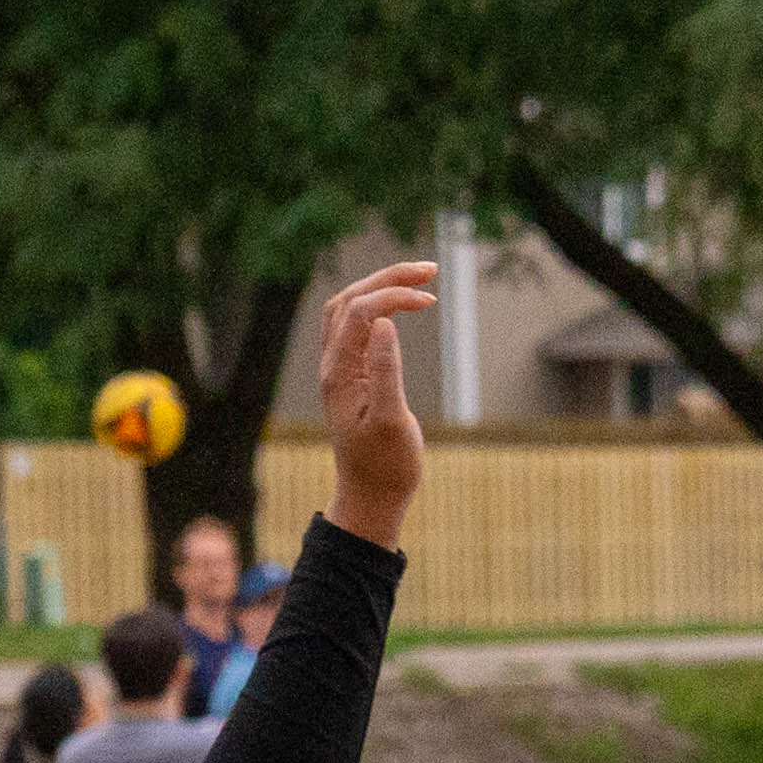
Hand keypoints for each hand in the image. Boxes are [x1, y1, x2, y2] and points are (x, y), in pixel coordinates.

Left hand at [313, 260, 438, 543]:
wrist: (372, 494)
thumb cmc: (386, 465)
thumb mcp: (391, 421)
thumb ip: (386, 372)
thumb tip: (385, 323)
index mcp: (339, 373)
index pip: (359, 312)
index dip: (392, 296)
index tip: (429, 300)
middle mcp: (333, 365)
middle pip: (350, 299)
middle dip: (388, 277)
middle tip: (430, 268)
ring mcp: (339, 369)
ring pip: (349, 309)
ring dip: (380, 286)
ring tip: (420, 278)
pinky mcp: (352, 375)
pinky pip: (355, 326)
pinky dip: (377, 305)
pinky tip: (403, 306)